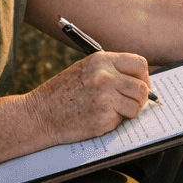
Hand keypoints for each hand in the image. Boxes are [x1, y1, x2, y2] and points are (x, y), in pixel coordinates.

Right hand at [26, 51, 152, 143]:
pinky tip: (99, 118)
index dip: (143, 76)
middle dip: (141, 97)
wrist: (39, 115)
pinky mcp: (103, 119)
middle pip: (142, 87)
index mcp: (101, 61)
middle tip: (133, 102)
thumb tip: (139, 79)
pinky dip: (116, 122)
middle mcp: (105, 77)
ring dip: (130, 111)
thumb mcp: (85, 69)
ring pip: (136, 106)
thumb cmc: (61, 93)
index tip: (141, 84)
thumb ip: (111, 70)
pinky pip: (122, 120)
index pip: (140, 64)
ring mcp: (105, 99)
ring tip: (113, 111)